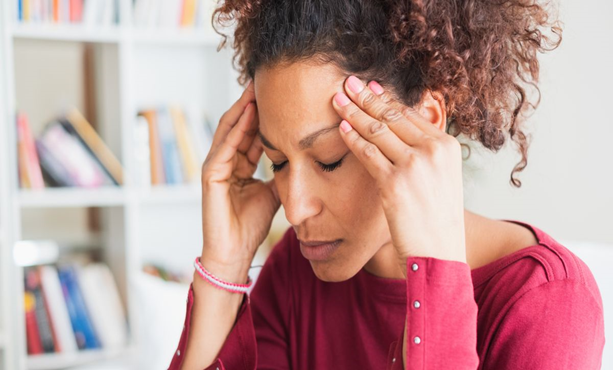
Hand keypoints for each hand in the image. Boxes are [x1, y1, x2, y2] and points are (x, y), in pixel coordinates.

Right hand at [200, 80, 280, 279]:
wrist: (235, 252)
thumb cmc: (251, 225)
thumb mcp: (274, 192)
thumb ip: (281, 173)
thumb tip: (301, 158)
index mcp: (239, 165)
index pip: (252, 133)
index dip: (265, 115)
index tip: (280, 97)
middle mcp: (225, 162)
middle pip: (239, 125)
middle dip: (252, 104)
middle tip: (266, 81)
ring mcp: (215, 167)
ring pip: (230, 131)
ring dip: (242, 109)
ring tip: (256, 88)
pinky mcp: (210, 176)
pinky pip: (225, 147)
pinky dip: (236, 130)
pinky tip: (247, 113)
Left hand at [331, 76, 466, 275]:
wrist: (439, 254)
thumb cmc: (436, 219)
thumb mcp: (441, 179)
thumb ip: (427, 154)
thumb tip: (404, 133)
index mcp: (447, 146)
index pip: (410, 114)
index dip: (386, 98)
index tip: (370, 87)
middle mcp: (434, 150)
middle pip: (392, 115)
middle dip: (366, 97)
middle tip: (347, 82)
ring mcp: (415, 166)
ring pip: (377, 130)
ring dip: (354, 112)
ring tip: (337, 99)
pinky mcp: (394, 183)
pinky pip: (367, 153)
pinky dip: (352, 139)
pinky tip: (340, 128)